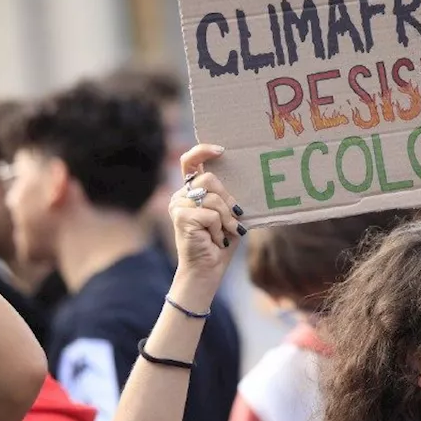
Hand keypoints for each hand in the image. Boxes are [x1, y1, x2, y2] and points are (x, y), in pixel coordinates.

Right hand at [169, 145, 243, 287]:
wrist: (208, 270)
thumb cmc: (221, 242)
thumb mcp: (228, 214)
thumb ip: (227, 197)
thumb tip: (242, 180)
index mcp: (191, 191)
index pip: (190, 161)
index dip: (203, 151)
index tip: (221, 151)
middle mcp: (181, 195)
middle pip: (209, 180)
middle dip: (228, 200)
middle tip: (233, 219)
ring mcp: (178, 206)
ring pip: (213, 198)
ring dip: (226, 218)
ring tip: (225, 233)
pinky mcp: (181, 217)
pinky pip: (211, 214)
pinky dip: (220, 229)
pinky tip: (216, 240)